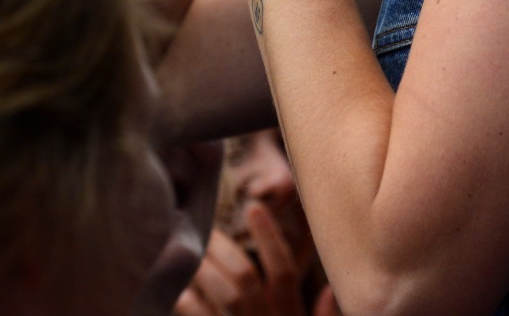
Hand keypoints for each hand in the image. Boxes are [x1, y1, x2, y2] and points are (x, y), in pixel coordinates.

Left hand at [173, 206, 304, 315]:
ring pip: (227, 295)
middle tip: (202, 230)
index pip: (284, 272)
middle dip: (222, 249)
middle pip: (248, 277)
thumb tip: (330, 291)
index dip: (270, 238)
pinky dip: (187, 300)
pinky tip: (179, 289)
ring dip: (205, 269)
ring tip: (185, 253)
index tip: (253, 207)